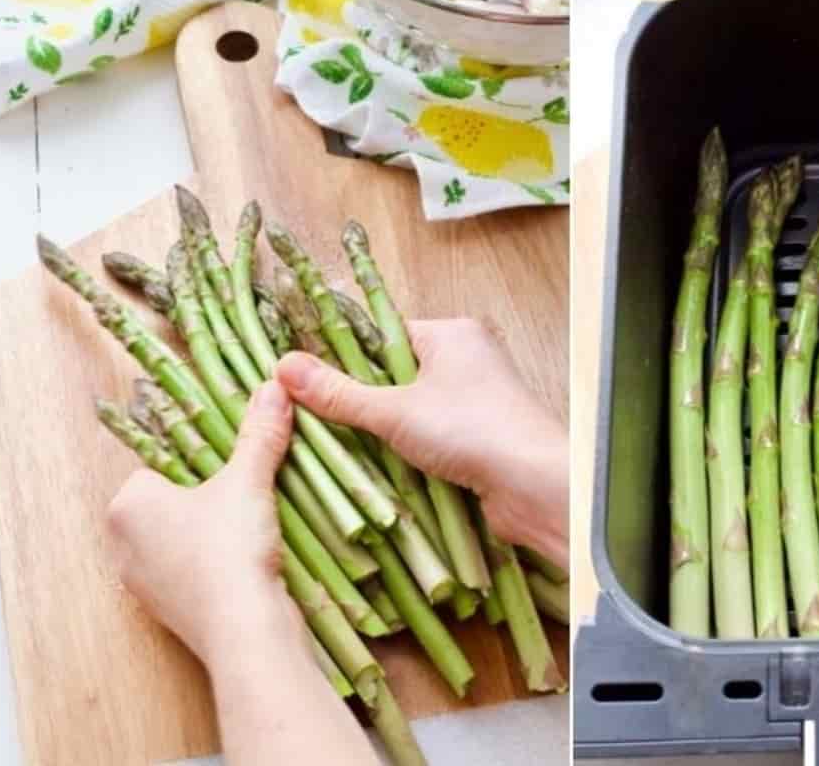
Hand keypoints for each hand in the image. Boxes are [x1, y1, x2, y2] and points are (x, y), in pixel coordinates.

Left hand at [105, 378, 295, 663]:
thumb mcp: (248, 479)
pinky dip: (219, 559)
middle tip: (246, 479)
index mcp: (127, 506)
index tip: (231, 452)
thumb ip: (258, 432)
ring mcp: (145, 585)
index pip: (160, 461)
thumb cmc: (229, 548)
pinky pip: (194, 569)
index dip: (200, 453)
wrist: (244, 634)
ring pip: (183, 536)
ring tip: (254, 514)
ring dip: (215, 526)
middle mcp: (124, 546)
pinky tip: (251, 552)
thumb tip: (274, 385)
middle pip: (172, 498)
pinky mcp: (171, 612)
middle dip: (208, 489)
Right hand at [277, 318, 568, 568]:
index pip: (385, 335)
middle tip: (325, 424)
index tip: (314, 382)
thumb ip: (339, 393)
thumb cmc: (470, 430)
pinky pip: (434, 439)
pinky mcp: (482, 438)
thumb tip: (283, 367)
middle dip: (367, 403)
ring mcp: (478, 400)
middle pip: (397, 376)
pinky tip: (387, 475)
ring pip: (414, 412)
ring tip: (350, 453)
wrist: (536, 485)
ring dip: (388, 436)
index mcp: (451, 333)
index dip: (350, 358)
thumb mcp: (394, 411)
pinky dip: (412, 456)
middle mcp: (468, 359)